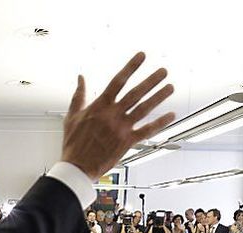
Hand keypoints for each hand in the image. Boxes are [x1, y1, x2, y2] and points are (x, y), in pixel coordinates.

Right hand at [61, 53, 175, 180]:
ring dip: (159, 97)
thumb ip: (78, 95)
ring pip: (144, 109)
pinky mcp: (127, 142)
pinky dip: (160, 123)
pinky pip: (147, 130)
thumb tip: (80, 78)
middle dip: (151, 80)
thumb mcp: (71, 116)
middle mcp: (112, 115)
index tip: (141, 57)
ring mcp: (121, 128)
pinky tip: (170, 115)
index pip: (118, 81)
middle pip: (136, 93)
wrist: (77, 167)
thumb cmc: (73, 143)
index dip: (131, 67)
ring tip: (170, 87)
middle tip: (163, 71)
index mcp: (99, 106)